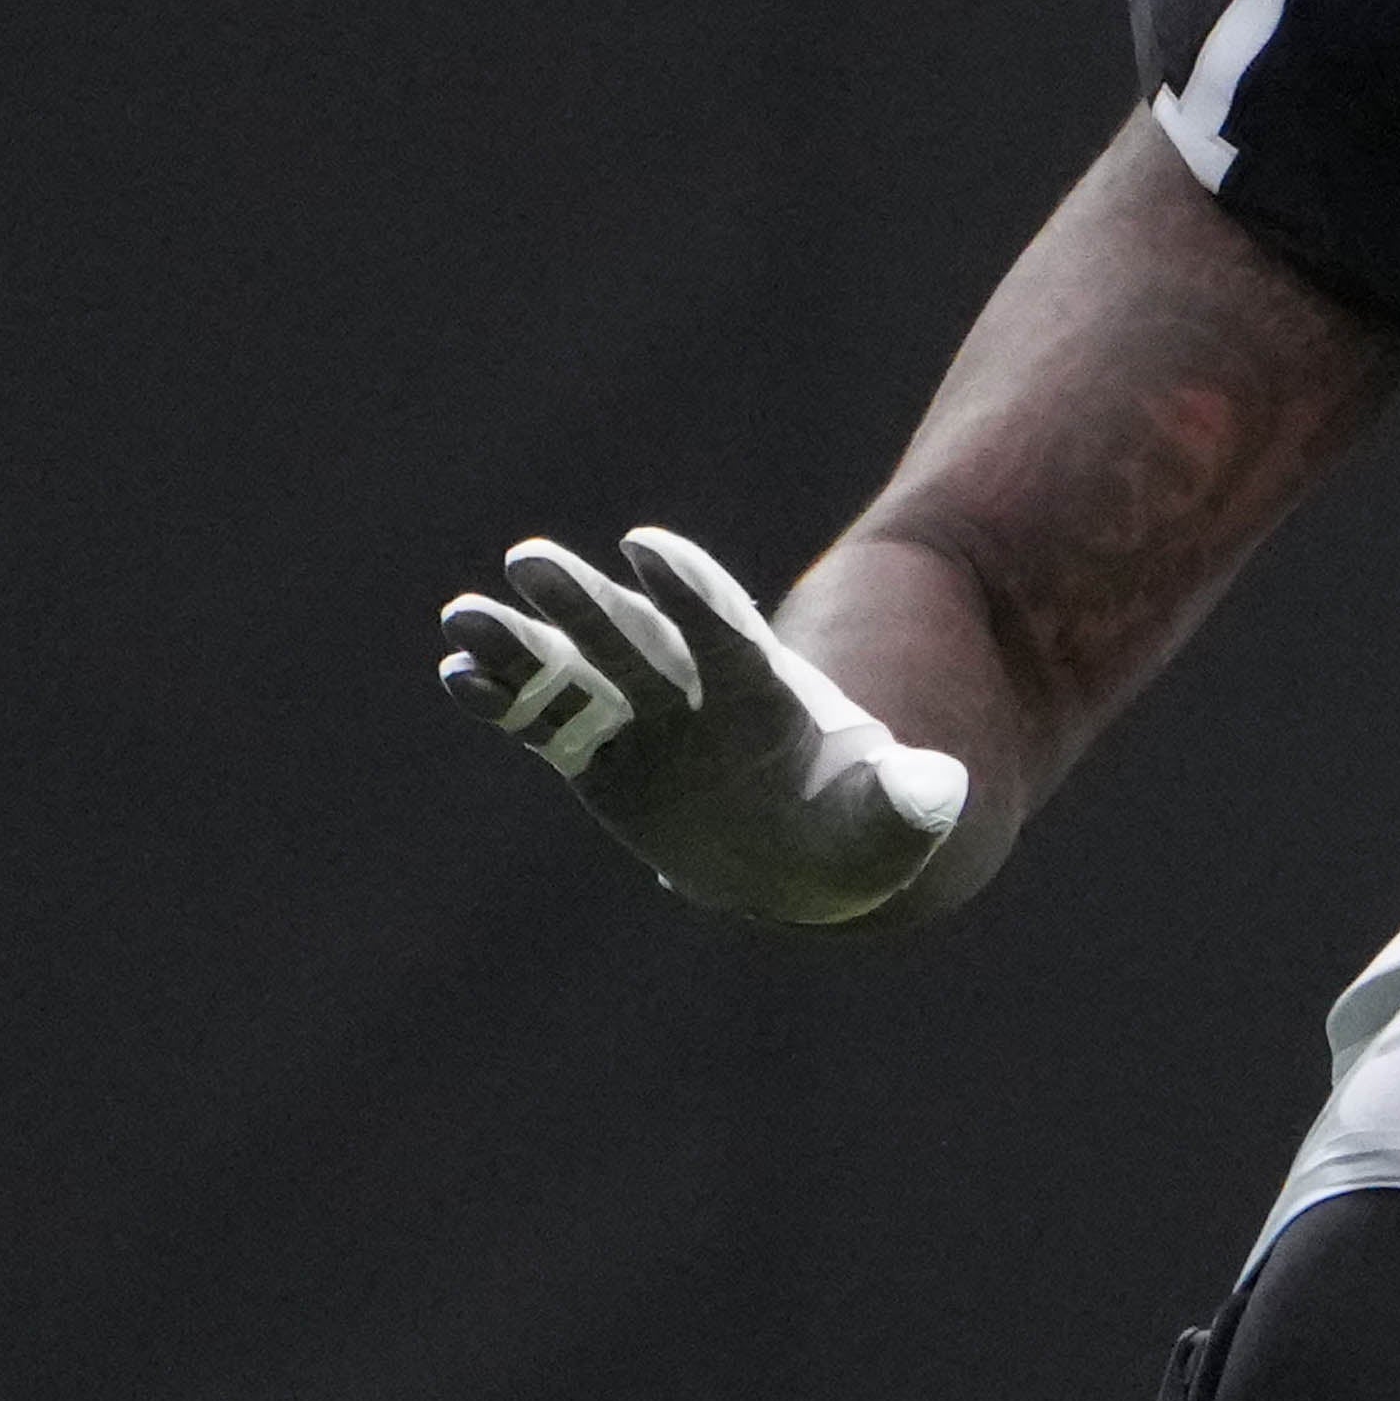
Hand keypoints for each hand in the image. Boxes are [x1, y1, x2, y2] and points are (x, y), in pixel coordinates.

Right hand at [435, 524, 972, 926]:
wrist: (803, 852)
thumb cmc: (854, 829)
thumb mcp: (890, 822)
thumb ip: (907, 802)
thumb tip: (941, 789)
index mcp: (764, 693)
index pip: (726, 627)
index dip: (690, 588)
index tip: (648, 548)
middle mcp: (693, 691)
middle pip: (636, 636)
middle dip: (586, 602)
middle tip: (529, 558)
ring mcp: (639, 718)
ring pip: (573, 670)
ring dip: (519, 642)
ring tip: (462, 615)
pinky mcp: (596, 753)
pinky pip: (541, 721)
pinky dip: (501, 699)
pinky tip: (458, 675)